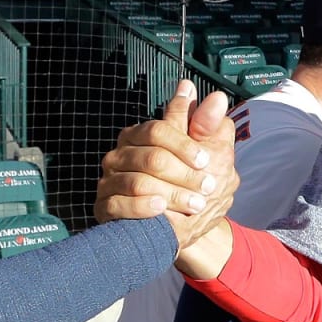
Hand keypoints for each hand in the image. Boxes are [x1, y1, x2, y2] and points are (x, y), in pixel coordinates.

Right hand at [95, 80, 236, 249]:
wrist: (179, 225)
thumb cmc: (190, 183)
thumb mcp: (205, 153)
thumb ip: (206, 126)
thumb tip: (217, 97)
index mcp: (139, 135)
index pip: (157, 130)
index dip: (183, 145)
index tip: (206, 161)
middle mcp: (119, 155)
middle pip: (151, 158)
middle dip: (184, 174)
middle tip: (208, 187)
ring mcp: (108, 181)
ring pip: (137, 182)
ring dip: (172, 194)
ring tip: (195, 204)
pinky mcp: (104, 207)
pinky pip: (118, 204)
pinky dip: (141, 206)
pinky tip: (161, 208)